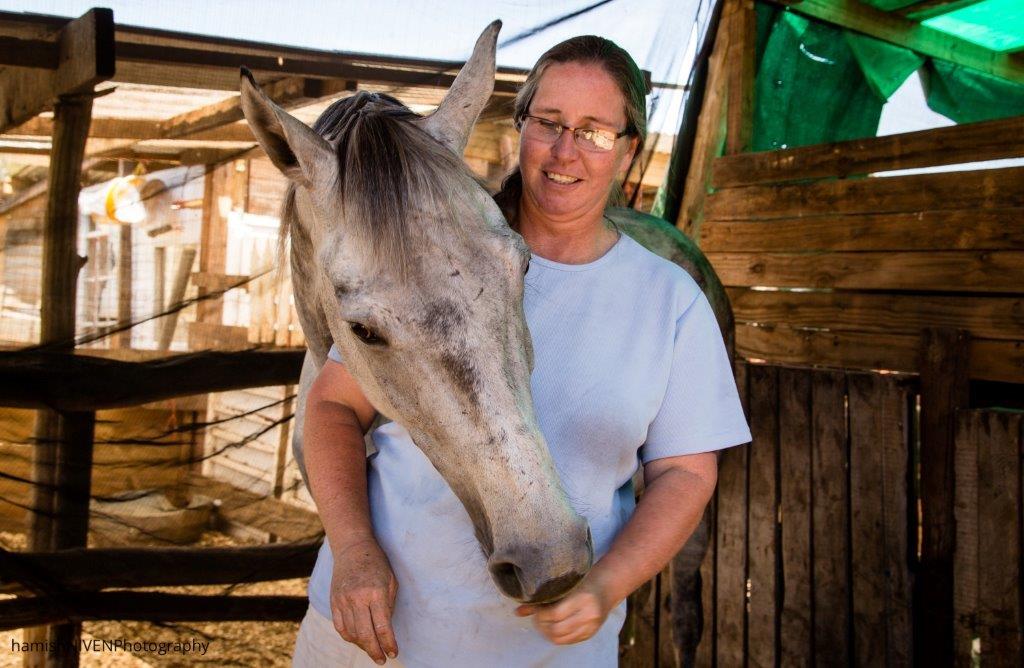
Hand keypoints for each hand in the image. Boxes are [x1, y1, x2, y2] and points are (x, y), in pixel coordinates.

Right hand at [329, 536, 398, 664]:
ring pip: (351, 633)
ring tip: (372, 649)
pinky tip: (358, 640)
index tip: (393, 652)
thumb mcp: (391, 581)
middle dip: (374, 650)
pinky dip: (349, 637)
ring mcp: (343, 600)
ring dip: (362, 645)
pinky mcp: (334, 601)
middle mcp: (357, 598)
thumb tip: (386, 631)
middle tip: (381, 659)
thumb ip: (388, 606)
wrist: (353, 547)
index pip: (382, 627)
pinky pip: (340, 627)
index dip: (389, 643)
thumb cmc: (377, 563)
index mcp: (376, 593)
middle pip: (365, 634)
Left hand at [514, 572, 614, 644]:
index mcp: (582, 597)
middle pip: (556, 629)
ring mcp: (591, 626)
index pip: (554, 614)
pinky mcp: (591, 633)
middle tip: (537, 616)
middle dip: (542, 625)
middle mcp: (588, 614)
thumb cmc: (584, 578)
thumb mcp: (566, 582)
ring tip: (544, 622)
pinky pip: (569, 641)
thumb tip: (518, 612)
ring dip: (548, 632)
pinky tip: (554, 625)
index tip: (535, 608)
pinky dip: (558, 636)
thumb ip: (544, 596)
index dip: (540, 614)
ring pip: (561, 639)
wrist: (609, 584)